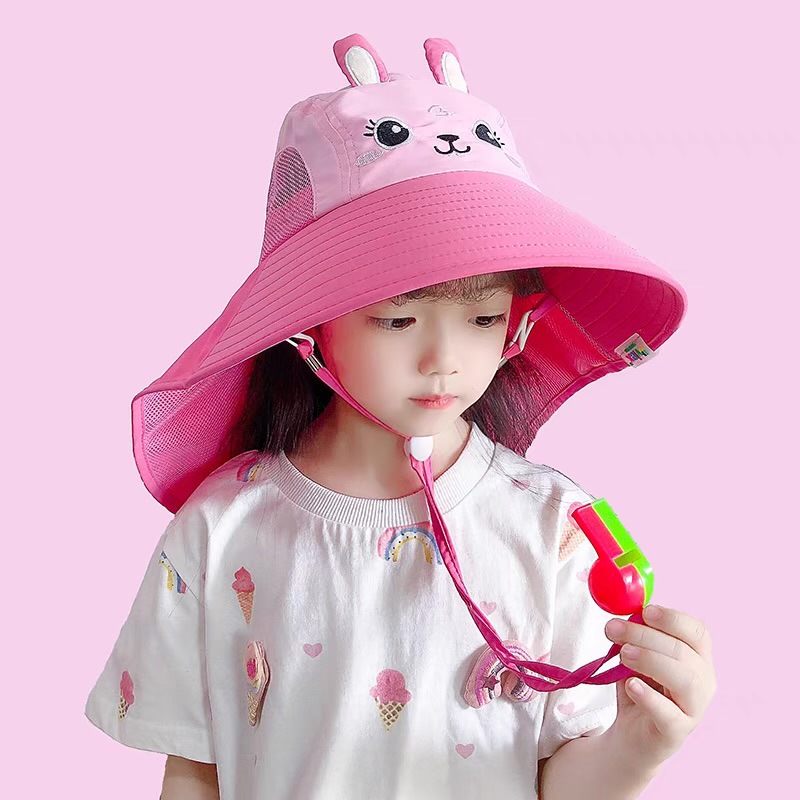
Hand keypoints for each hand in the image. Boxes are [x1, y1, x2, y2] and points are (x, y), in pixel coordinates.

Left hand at [603, 604, 716, 765]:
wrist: (631, 734)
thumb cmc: (638, 686)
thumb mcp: (635, 655)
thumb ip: (635, 636)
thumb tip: (624, 611)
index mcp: (697, 657)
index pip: (698, 632)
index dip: (673, 619)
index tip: (645, 611)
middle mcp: (703, 682)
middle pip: (683, 652)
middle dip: (645, 636)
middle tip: (613, 629)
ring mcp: (693, 709)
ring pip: (685, 680)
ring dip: (651, 660)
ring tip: (624, 654)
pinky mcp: (676, 732)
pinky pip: (669, 715)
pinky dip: (649, 697)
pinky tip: (631, 685)